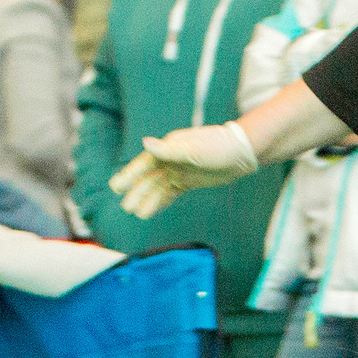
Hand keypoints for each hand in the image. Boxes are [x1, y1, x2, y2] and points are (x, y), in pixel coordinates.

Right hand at [110, 121, 257, 219]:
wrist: (242, 153)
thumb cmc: (218, 147)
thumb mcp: (194, 149)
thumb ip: (169, 150)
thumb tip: (145, 143)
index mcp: (168, 148)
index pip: (144, 164)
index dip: (129, 175)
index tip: (116, 187)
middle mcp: (170, 159)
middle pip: (149, 178)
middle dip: (137, 192)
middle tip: (125, 207)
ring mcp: (179, 170)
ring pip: (159, 187)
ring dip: (148, 199)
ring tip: (137, 214)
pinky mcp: (188, 180)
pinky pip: (171, 192)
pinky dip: (161, 201)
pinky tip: (151, 211)